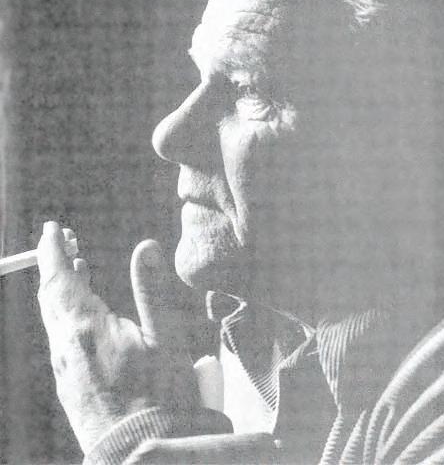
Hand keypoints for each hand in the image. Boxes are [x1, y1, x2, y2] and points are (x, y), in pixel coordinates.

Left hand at [37, 221, 198, 453]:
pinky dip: (64, 313)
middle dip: (55, 264)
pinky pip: (59, 337)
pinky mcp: (68, 384)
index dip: (53, 249)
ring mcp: (63, 367)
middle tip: (66, 242)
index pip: (59, 277)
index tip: (53, 228)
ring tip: (75, 268)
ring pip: (52, 317)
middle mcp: (66, 346)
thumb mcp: (166, 337)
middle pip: (50, 295)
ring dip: (60, 288)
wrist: (142, 452)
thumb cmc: (161, 396)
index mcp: (86, 328)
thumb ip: (152, 289)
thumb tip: (146, 247)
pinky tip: (81, 313)